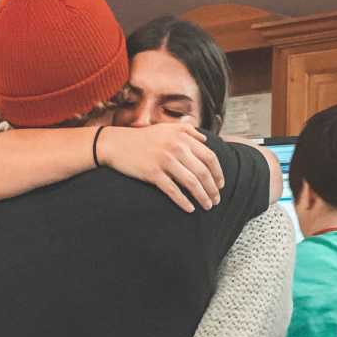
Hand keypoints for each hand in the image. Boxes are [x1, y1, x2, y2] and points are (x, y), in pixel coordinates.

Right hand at [99, 124, 224, 211]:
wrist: (116, 144)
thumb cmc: (142, 138)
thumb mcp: (166, 128)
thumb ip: (187, 130)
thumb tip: (205, 139)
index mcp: (182, 136)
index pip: (209, 156)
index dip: (218, 172)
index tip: (220, 184)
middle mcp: (176, 147)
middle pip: (203, 171)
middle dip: (213, 188)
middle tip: (217, 199)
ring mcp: (164, 160)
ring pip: (191, 182)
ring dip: (203, 196)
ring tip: (208, 206)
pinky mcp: (152, 173)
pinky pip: (173, 190)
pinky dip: (184, 201)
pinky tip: (190, 209)